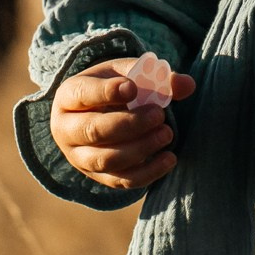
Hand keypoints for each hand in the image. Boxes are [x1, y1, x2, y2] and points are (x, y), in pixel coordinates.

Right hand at [52, 56, 197, 190]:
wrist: (98, 112)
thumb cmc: (112, 87)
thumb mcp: (127, 73)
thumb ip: (154, 76)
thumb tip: (187, 85)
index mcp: (69, 96)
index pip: (83, 94)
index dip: (106, 92)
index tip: (133, 88)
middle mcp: (67, 130)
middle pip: (93, 131)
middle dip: (130, 124)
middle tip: (159, 115)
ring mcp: (80, 157)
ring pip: (106, 160)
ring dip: (141, 149)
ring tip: (167, 134)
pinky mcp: (98, 177)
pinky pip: (121, 181)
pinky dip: (148, 173)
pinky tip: (169, 158)